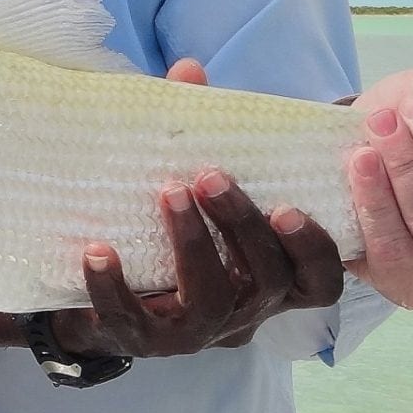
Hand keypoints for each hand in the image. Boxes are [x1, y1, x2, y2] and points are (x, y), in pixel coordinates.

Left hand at [48, 57, 342, 357]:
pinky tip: (97, 249)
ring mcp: (196, 332)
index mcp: (266, 278)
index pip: (319, 282)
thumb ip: (192, 132)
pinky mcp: (144, 342)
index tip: (289, 205)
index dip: (314, 249)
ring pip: (213, 299)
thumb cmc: (158, 233)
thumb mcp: (185, 184)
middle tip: (209, 174)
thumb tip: (188, 70)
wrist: (93, 299)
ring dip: (192, 243)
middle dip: (242, 224)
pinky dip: (114, 286)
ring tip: (166, 192)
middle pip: (269, 280)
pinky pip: (134, 321)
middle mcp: (243, 312)